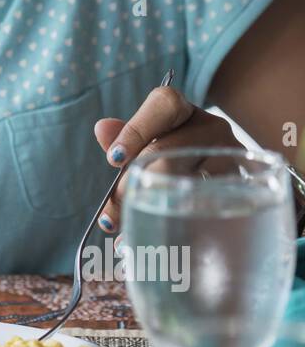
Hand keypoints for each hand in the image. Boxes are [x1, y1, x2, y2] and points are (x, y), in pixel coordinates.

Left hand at [93, 83, 242, 236]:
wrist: (230, 179)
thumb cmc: (177, 157)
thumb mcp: (152, 143)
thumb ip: (126, 137)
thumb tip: (102, 128)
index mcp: (186, 113)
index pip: (164, 104)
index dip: (136, 129)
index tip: (112, 160)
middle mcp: (214, 130)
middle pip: (168, 152)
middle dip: (131, 186)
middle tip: (109, 217)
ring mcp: (231, 160)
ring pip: (186, 185)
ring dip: (151, 212)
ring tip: (125, 235)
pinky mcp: (243, 191)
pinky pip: (205, 211)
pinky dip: (176, 228)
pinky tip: (158, 243)